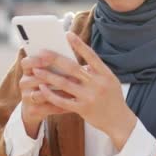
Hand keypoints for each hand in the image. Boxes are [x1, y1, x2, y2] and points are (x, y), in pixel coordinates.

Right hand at [18, 55, 68, 137]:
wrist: (36, 107)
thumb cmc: (48, 84)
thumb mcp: (49, 74)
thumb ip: (59, 66)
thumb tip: (80, 62)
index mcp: (27, 70)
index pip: (26, 62)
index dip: (35, 60)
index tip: (48, 58)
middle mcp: (24, 83)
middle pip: (36, 78)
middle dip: (54, 77)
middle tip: (72, 76)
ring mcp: (26, 97)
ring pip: (42, 94)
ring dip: (59, 92)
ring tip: (74, 91)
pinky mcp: (32, 110)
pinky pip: (48, 108)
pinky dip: (61, 106)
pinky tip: (73, 103)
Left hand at [32, 32, 136, 149]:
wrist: (119, 121)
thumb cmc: (113, 97)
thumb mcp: (110, 80)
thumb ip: (96, 70)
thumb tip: (80, 59)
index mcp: (105, 74)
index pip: (91, 55)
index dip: (79, 44)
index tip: (68, 34)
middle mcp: (98, 84)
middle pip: (73, 68)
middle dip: (55, 59)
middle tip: (41, 52)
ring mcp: (89, 97)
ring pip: (64, 84)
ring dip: (48, 76)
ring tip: (36, 70)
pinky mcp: (82, 109)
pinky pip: (62, 101)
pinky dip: (51, 94)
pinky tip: (42, 88)